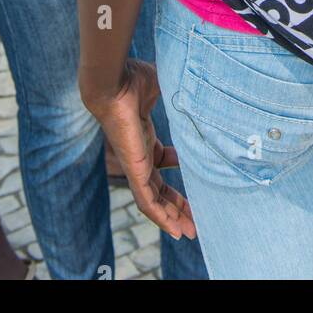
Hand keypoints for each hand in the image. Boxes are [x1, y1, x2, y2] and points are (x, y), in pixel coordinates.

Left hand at [82, 60, 196, 240]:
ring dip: (171, 217)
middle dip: (177, 204)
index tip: (195, 175)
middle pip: (158, 187)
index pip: (160, 161)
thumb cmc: (132, 80)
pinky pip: (146, 202)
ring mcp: (134, 165)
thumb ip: (179, 92)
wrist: (112, 82)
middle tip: (195, 218)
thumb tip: (200, 82)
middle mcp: (138, 154)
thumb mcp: (163, 88)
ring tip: (190, 232)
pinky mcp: (132, 171)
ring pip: (153, 200)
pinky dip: (160, 217)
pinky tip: (175, 230)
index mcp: (144, 136)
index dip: (176, 170)